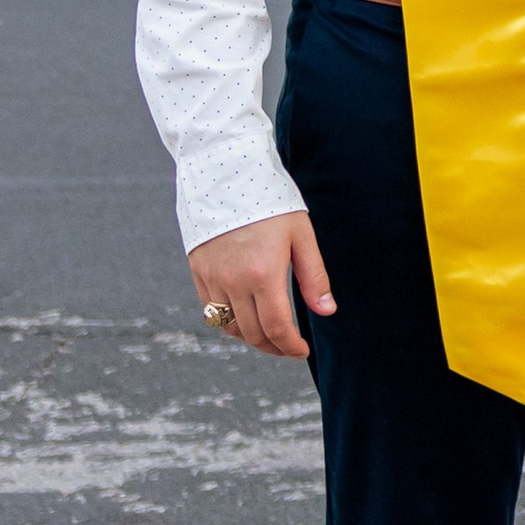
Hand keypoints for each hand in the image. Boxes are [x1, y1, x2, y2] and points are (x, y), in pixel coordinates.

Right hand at [187, 214, 336, 359]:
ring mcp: (212, 278)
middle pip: (252, 334)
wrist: (226, 173)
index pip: (277, 328)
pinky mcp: (198, 271)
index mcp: (263, 274)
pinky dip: (229, 321)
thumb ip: (313, 277)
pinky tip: (245, 315)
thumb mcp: (301, 236)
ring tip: (269, 334)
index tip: (301, 351)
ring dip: (251, 337)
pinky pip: (211, 310)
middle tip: (288, 347)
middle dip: (273, 347)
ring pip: (229, 326)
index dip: (290, 347)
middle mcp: (233, 282)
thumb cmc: (270, 201)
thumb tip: (327, 311)